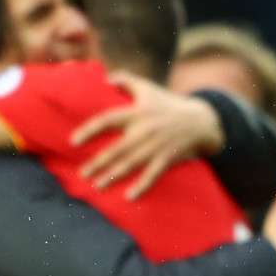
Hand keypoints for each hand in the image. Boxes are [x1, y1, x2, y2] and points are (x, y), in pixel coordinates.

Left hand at [71, 71, 224, 198]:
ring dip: (114, 175)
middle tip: (82, 174)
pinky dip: (142, 186)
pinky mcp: (168, 157)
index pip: (107, 120)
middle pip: (117, 148)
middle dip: (98, 162)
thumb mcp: (148, 88)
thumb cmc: (169, 103)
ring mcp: (156, 145)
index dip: (90, 130)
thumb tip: (106, 78)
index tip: (73, 141)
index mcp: (136, 112)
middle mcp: (144, 130)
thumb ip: (127, 80)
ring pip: (131, 163)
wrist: (201, 119)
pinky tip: (129, 197)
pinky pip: (153, 174)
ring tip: (98, 186)